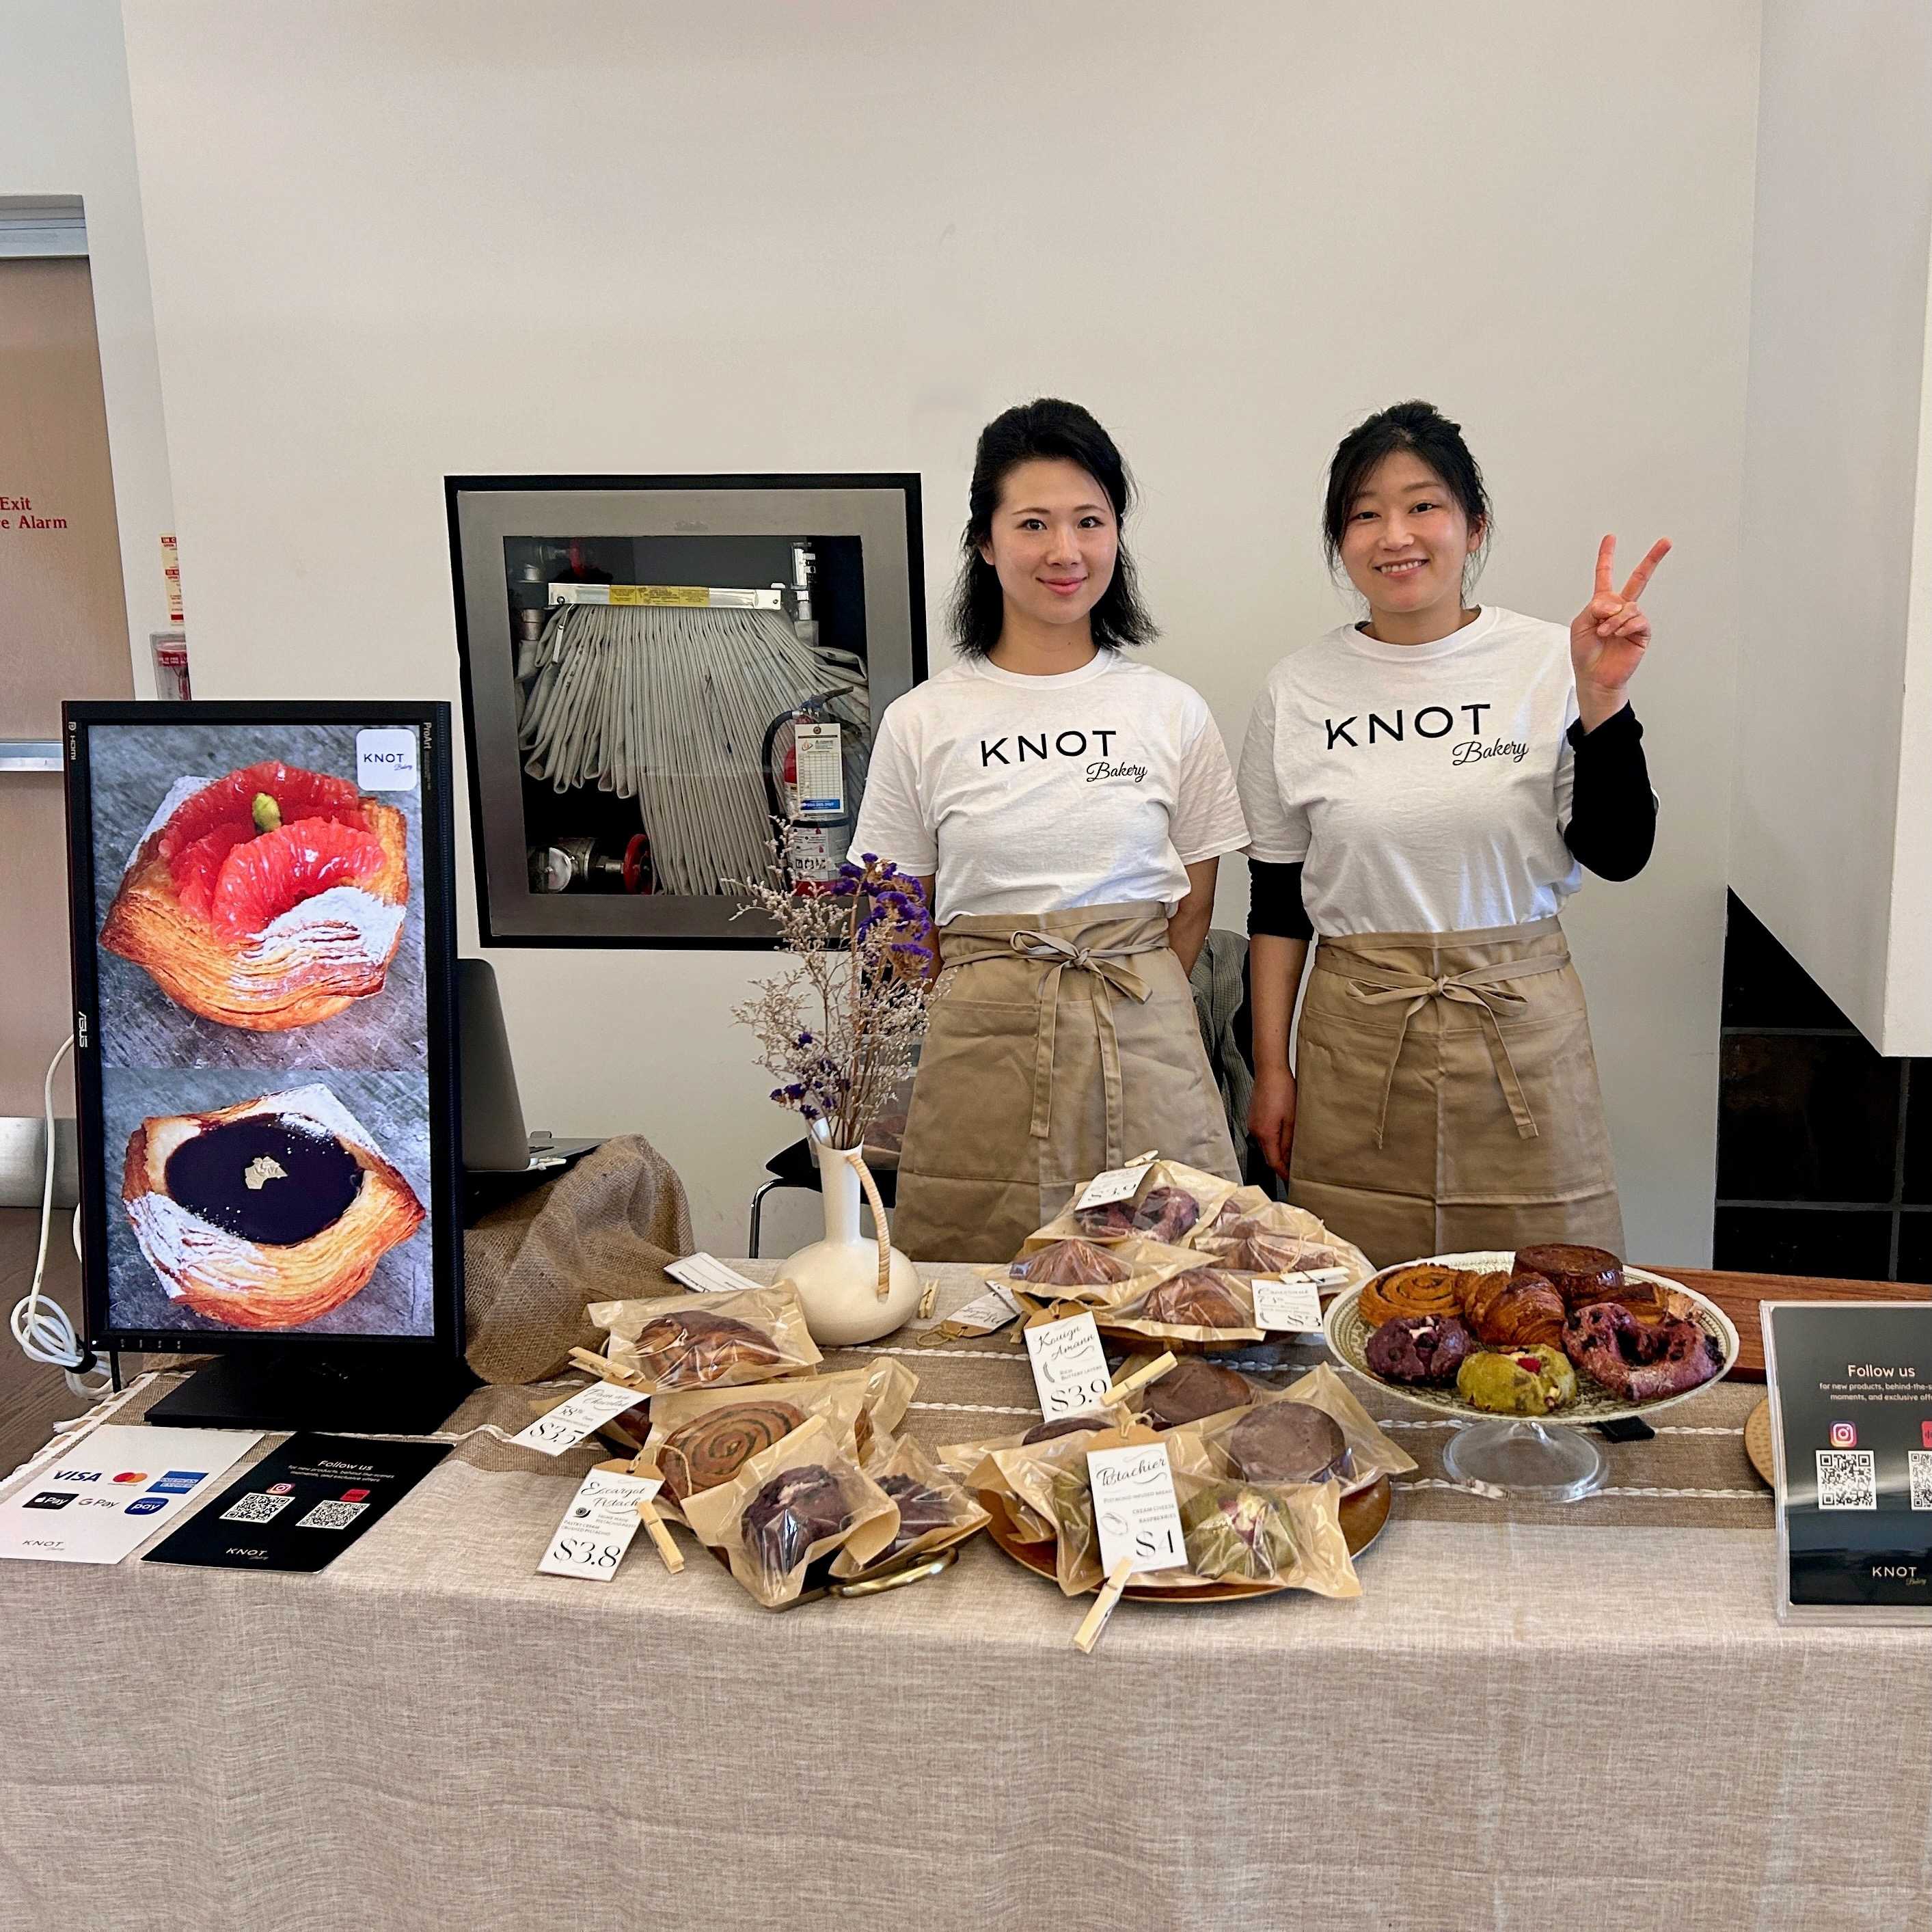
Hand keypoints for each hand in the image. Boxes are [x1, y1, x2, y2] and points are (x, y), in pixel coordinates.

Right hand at [1248, 1064, 1296, 1180]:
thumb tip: (1290, 1159)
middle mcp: (1255, 1131)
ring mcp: (1253, 1123)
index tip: (1293, 1180)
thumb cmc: (1282, 1089)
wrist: (1269, 1069)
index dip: (1283, 1173)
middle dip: (1281, 1164)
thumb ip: (1289, 1142)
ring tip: (1293, 1152)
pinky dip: (1274, 1139)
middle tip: (1296, 1169)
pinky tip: (1284, 1135)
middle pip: (1268, 1155)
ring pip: (1266, 1145)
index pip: (1273, 1162)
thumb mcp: (1292, 1119)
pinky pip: (1264, 1135)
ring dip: (1278, 1151)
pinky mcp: (1254, 1117)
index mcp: (1265, 1133)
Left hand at [1571, 534, 1669, 729]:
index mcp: (1603, 603)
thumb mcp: (1581, 625)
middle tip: (1666, 542)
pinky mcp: (1642, 632)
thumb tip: (1615, 601)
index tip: (1610, 538)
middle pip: (1639, 579)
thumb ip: (1595, 608)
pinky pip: (1638, 620)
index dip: (1607, 556)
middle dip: (1652, 559)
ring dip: (1614, 619)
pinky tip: (1616, 634)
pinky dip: (1624, 626)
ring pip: (1630, 606)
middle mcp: (1621, 608)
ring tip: (1604, 633)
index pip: (1605, 574)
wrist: (1595, 677)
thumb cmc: (1585, 652)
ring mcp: (1632, 619)